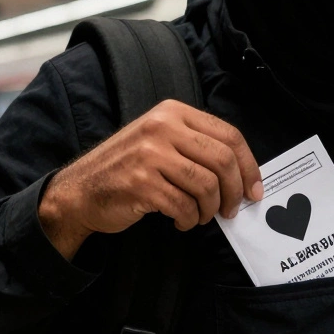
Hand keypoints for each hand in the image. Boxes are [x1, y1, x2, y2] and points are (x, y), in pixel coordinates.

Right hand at [39, 100, 263, 259]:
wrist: (79, 191)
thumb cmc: (126, 169)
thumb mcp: (159, 140)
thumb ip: (196, 146)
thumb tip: (241, 174)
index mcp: (172, 112)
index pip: (229, 135)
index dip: (249, 166)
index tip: (254, 190)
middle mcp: (162, 127)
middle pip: (222, 160)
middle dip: (234, 192)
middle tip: (231, 210)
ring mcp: (150, 154)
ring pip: (206, 186)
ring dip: (209, 210)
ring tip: (200, 217)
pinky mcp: (141, 183)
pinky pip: (184, 206)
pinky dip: (188, 220)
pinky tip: (180, 221)